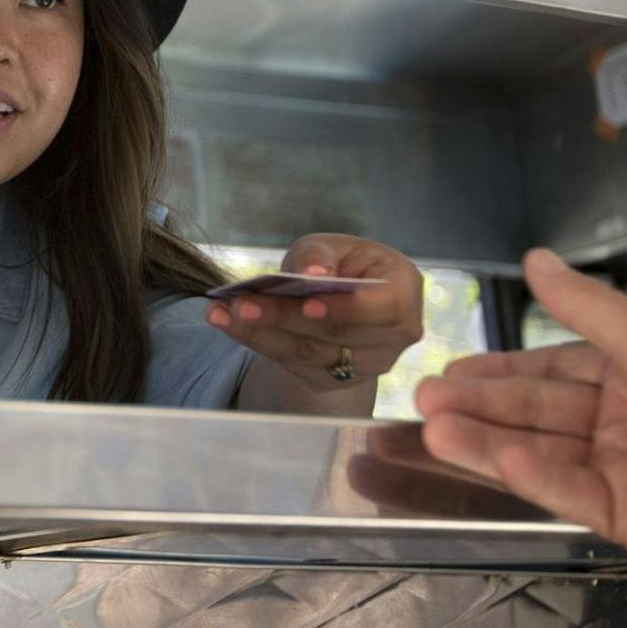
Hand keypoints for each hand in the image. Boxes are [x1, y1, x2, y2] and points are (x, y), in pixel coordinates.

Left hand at [208, 233, 424, 398]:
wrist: (334, 297)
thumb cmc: (337, 264)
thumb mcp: (329, 247)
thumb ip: (319, 256)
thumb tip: (312, 273)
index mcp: (404, 291)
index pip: (384, 308)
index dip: (346, 309)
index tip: (306, 304)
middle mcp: (394, 336)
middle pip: (338, 334)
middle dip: (285, 318)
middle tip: (241, 304)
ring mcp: (367, 365)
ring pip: (310, 355)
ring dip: (261, 335)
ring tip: (223, 313)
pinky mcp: (333, 381)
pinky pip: (293, 366)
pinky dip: (257, 344)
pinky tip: (226, 324)